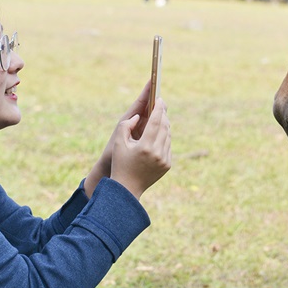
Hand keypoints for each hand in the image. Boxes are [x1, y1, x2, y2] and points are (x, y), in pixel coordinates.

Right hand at [84, 81, 158, 196]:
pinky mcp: (167, 165)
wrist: (127, 188)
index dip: (158, 109)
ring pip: (168, 136)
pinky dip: (165, 137)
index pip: (156, 122)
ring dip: (165, 126)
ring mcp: (164, 160)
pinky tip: (160, 133)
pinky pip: (168, 146)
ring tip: (160, 118)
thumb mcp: (118, 143)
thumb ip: (126, 125)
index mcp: (145, 147)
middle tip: (160, 106)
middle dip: (163, 115)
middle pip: (165, 127)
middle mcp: (157, 153)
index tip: (160, 99)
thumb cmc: (120, 163)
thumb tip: (139, 115)